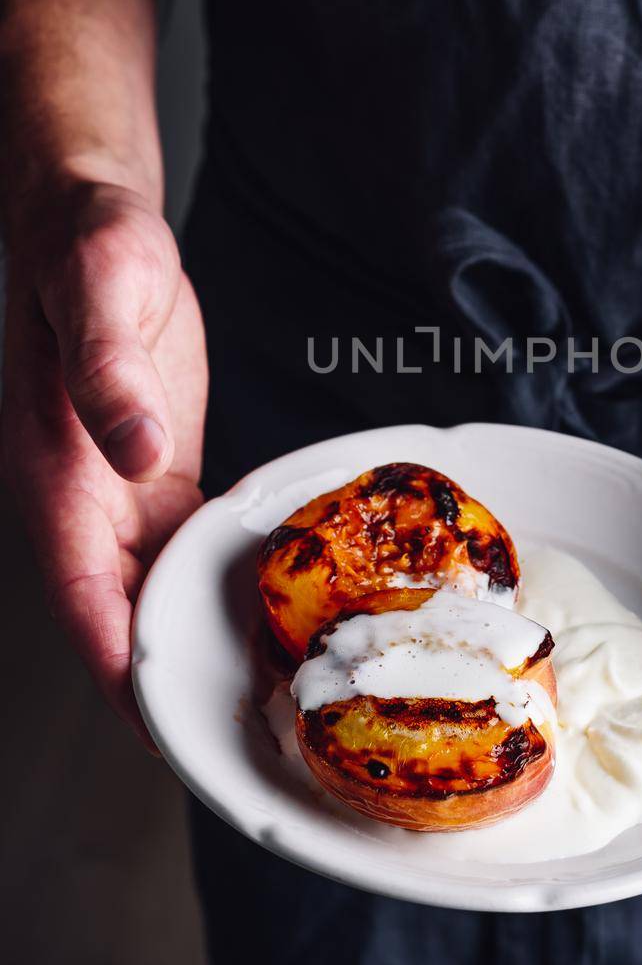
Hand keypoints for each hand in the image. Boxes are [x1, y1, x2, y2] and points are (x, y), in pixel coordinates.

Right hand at [1, 180, 206, 743]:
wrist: (95, 224)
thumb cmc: (88, 251)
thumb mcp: (103, 295)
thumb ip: (110, 377)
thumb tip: (136, 453)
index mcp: (58, 473)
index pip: (82, 594)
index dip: (116, 664)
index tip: (155, 728)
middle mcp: (85, 497)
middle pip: (119, 611)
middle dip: (162, 678)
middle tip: (225, 740)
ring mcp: (118, 488)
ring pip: (152, 587)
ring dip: (191, 638)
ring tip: (253, 695)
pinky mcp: (154, 471)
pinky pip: (181, 544)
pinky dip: (211, 582)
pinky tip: (260, 608)